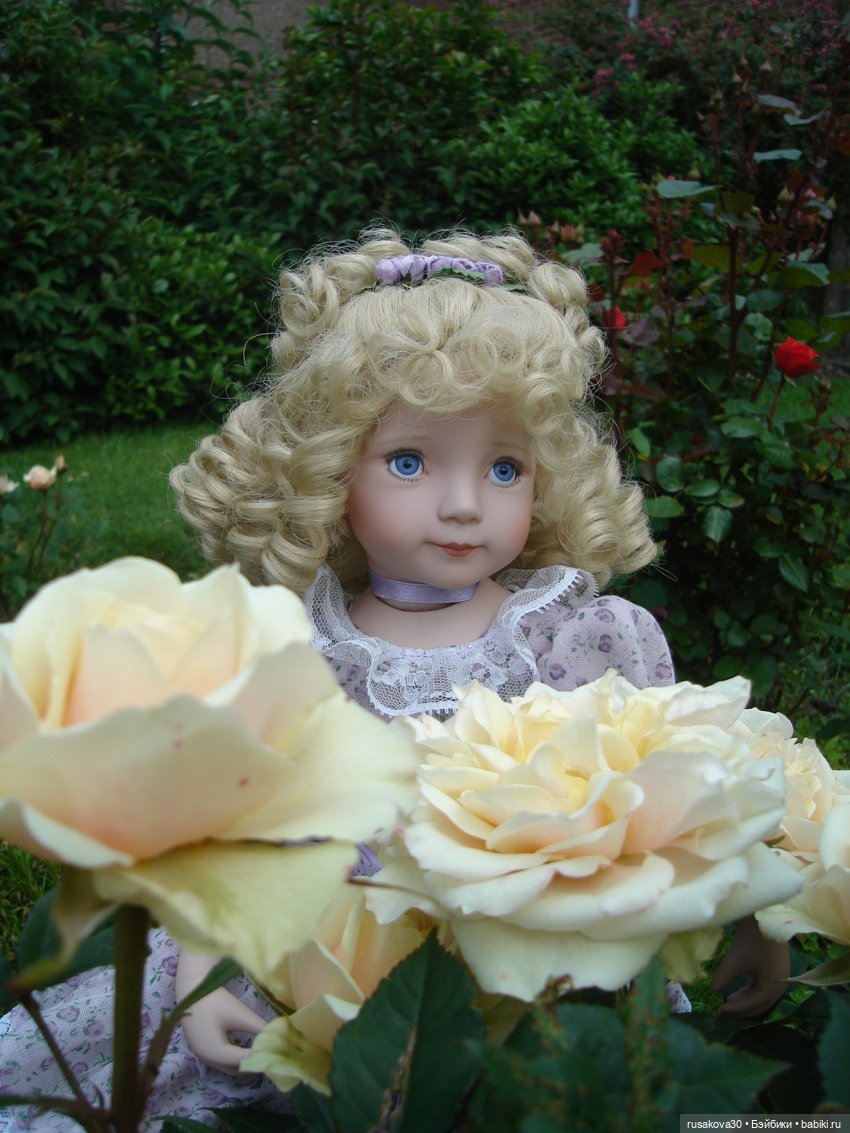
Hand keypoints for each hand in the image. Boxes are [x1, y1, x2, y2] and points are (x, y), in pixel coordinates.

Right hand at [176, 951, 265, 1071]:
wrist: (191, 987)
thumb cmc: (215, 1001)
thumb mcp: (239, 1014)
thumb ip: (258, 1027)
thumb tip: (277, 1035)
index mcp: (215, 1053)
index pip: (244, 1061)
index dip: (261, 1056)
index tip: (277, 1052)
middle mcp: (208, 1059)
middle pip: (236, 1068)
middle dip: (253, 1062)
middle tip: (272, 1054)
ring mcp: (203, 1054)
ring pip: (229, 1065)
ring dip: (245, 1060)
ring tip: (263, 1050)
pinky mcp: (203, 1047)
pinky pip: (223, 1058)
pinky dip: (236, 1055)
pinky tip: (248, 1047)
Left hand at [711, 915, 790, 1016]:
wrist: (762, 918)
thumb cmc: (749, 941)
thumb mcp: (734, 961)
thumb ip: (723, 978)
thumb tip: (712, 991)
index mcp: (773, 988)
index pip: (753, 1005)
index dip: (735, 1010)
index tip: (719, 1010)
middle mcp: (780, 986)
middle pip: (760, 1005)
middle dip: (741, 1010)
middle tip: (722, 1011)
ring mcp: (779, 978)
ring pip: (760, 998)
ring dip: (744, 1001)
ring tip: (727, 1003)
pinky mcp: (775, 970)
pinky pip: (761, 988)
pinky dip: (748, 992)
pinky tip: (735, 993)